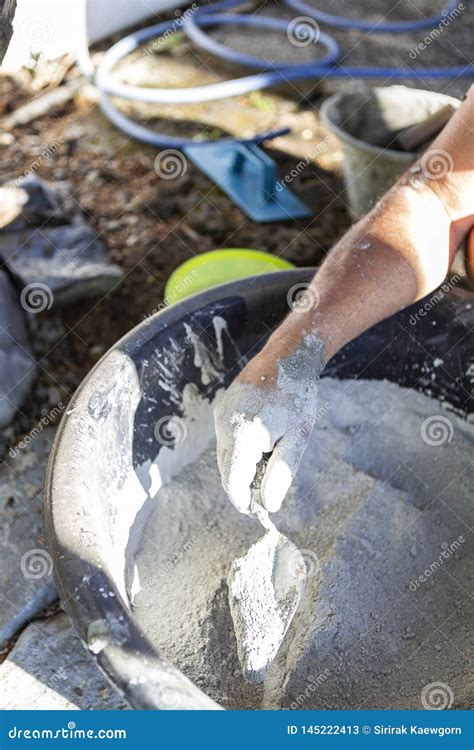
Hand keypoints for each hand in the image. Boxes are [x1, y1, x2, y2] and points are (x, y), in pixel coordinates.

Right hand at [214, 330, 323, 513]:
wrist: (288, 357)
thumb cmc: (297, 397)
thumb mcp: (297, 439)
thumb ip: (280, 474)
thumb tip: (269, 505)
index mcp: (241, 435)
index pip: (232, 483)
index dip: (244, 502)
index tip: (260, 512)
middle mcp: (224, 425)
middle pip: (227, 471)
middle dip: (244, 486)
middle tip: (269, 490)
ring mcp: (220, 415)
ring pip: (226, 456)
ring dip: (243, 466)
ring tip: (272, 457)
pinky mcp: (222, 409)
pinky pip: (227, 440)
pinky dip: (241, 449)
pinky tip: (265, 440)